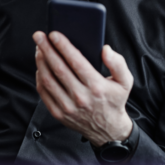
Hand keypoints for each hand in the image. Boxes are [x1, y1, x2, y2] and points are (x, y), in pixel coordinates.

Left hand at [33, 31, 133, 146]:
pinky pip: (44, 92)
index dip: (63, 46)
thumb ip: (118, 63)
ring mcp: (68, 107)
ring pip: (48, 80)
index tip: (54, 34)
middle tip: (39, 36)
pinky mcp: (59, 114)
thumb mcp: (125, 82)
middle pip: (58, 68)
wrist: (108, 130)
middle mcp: (81, 97)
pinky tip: (40, 66)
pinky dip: (40, 77)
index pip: (76, 62)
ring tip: (39, 49)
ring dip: (41, 61)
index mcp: (97, 87)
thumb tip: (105, 49)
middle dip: (46, 49)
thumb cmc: (114, 101)